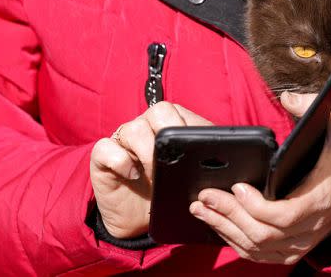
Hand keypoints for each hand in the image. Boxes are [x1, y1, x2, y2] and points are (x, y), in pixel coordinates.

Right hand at [90, 102, 211, 238]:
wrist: (139, 218)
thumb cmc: (170, 191)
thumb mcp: (192, 176)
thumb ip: (206, 160)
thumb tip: (228, 158)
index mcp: (171, 124)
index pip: (181, 112)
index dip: (190, 129)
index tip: (198, 152)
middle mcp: (147, 126)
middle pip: (159, 111)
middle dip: (170, 136)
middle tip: (174, 163)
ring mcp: (123, 140)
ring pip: (133, 128)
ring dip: (147, 153)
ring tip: (155, 177)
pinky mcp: (103, 156)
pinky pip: (106, 148)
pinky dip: (120, 161)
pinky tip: (133, 176)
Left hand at [191, 92, 330, 264]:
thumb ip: (315, 107)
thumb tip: (288, 97)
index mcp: (322, 197)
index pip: (286, 215)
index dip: (257, 206)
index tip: (238, 186)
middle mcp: (312, 226)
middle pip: (264, 234)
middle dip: (230, 215)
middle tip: (205, 196)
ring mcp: (302, 242)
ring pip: (257, 248)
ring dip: (225, 229)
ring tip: (202, 208)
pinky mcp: (292, 249)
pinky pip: (259, 255)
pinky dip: (235, 242)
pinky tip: (218, 224)